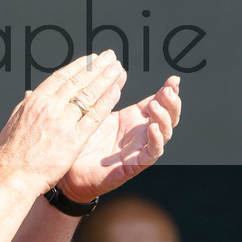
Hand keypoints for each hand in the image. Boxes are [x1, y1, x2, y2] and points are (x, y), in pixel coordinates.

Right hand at [0, 50, 126, 193]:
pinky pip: (94, 116)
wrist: (13, 176)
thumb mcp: (13, 122)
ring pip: (89, 95)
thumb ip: (26, 106)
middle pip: (78, 82)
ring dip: (106, 79)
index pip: (61, 77)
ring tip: (118, 69)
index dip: (78, 66)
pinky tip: (117, 91)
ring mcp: (62, 123)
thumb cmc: (11, 153)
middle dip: (97, 67)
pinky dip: (106, 101)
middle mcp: (49, 107)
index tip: (91, 59)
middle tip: (110, 57)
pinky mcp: (74, 139)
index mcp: (34, 102)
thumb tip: (30, 94)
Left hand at [57, 75, 180, 201]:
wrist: (68, 173)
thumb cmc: (79, 142)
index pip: (157, 102)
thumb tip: (111, 67)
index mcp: (132, 119)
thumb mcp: (92, 112)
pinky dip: (156, 139)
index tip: (174, 79)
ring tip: (155, 105)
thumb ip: (104, 92)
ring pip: (165, 132)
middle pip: (168, 116)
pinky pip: (152, 151)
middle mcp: (140, 132)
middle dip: (172, 102)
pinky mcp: (135, 164)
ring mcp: (140, 148)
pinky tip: (152, 127)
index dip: (168, 91)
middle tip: (169, 90)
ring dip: (164, 118)